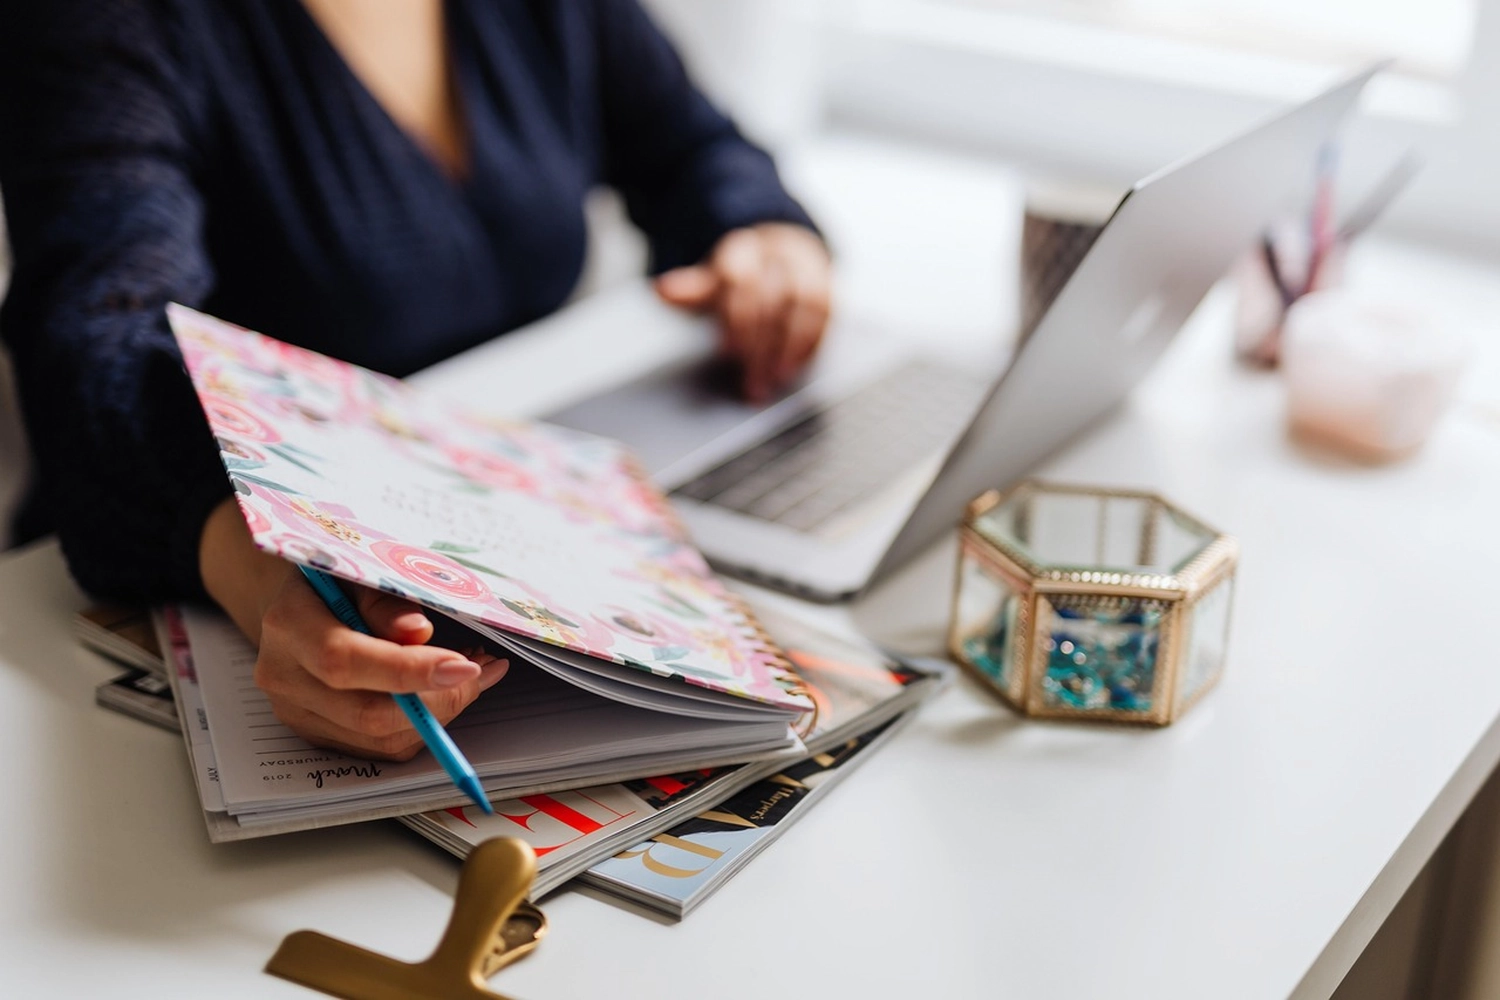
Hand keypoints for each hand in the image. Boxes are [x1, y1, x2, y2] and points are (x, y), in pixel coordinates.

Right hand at [199, 499, 507, 759]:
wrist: (300, 600)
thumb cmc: (338, 577)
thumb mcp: (361, 567)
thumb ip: (386, 600)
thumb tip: (417, 633)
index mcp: (289, 624)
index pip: (344, 660)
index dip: (408, 669)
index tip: (462, 666)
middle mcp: (285, 676)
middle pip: (366, 713)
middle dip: (438, 698)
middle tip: (480, 670)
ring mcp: (298, 712)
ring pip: (380, 738)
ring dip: (440, 712)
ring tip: (472, 674)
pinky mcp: (319, 734)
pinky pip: (382, 746)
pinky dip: (425, 724)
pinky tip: (446, 690)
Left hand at [655, 222, 831, 401]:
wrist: (781, 248)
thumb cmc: (741, 274)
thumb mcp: (712, 280)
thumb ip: (692, 289)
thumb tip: (661, 290)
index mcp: (742, 249)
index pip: (740, 280)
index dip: (736, 318)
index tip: (728, 353)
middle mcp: (777, 253)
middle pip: (772, 298)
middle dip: (761, 346)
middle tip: (751, 383)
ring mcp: (805, 266)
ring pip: (804, 303)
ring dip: (790, 347)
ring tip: (775, 379)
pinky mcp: (826, 282)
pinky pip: (826, 311)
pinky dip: (811, 342)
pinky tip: (795, 366)